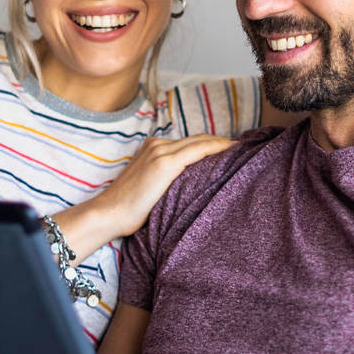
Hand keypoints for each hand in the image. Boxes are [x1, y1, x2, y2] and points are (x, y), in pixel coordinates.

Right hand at [92, 133, 232, 238]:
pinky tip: (232, 150)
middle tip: (243, 147)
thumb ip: (166, 181)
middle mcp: (157, 145)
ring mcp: (161, 152)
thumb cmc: (127, 210)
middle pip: (198, 139)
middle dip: (221, 141)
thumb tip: (187, 188)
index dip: (211, 144)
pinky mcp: (165, 163)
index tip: (230, 150)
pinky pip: (199, 150)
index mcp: (152, 149)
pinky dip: (217, 148)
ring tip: (242, 149)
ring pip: (201, 142)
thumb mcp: (149, 188)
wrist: (109, 214)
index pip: (189, 143)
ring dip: (223, 144)